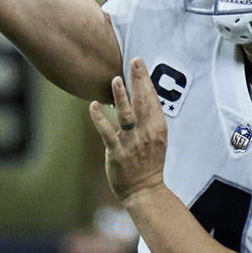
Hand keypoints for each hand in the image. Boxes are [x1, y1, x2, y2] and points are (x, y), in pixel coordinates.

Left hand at [89, 57, 168, 203]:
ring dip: (121, 97)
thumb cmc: (148, 162)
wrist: (144, 190)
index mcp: (157, 128)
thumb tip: (142, 94)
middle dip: (139, 81)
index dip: (146, 80)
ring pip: (127, 116)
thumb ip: (149, 118)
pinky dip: (100, 119)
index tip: (140, 63)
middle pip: (143, 103)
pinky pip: (108, 133)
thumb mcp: (156, 138)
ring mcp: (132, 143)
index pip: (152, 100)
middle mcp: (146, 133)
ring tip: (115, 80)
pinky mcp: (117, 152)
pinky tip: (93, 105)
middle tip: (135, 61)